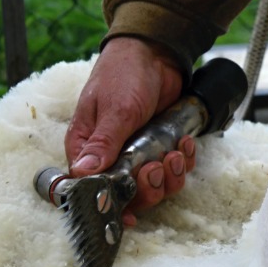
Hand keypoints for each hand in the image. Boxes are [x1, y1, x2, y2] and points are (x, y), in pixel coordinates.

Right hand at [65, 37, 196, 225]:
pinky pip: (174, 169)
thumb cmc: (124, 74)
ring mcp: (138, 153)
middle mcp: (111, 156)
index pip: (89, 190)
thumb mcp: (114, 109)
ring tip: (174, 153)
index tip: (126, 215)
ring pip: (154, 186)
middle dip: (147, 188)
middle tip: (156, 167)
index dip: (108, 206)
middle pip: (127, 195)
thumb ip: (103, 143)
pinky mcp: (161, 146)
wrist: (155, 51)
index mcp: (87, 149)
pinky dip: (182, 162)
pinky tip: (185, 145)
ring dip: (169, 177)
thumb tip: (82, 174)